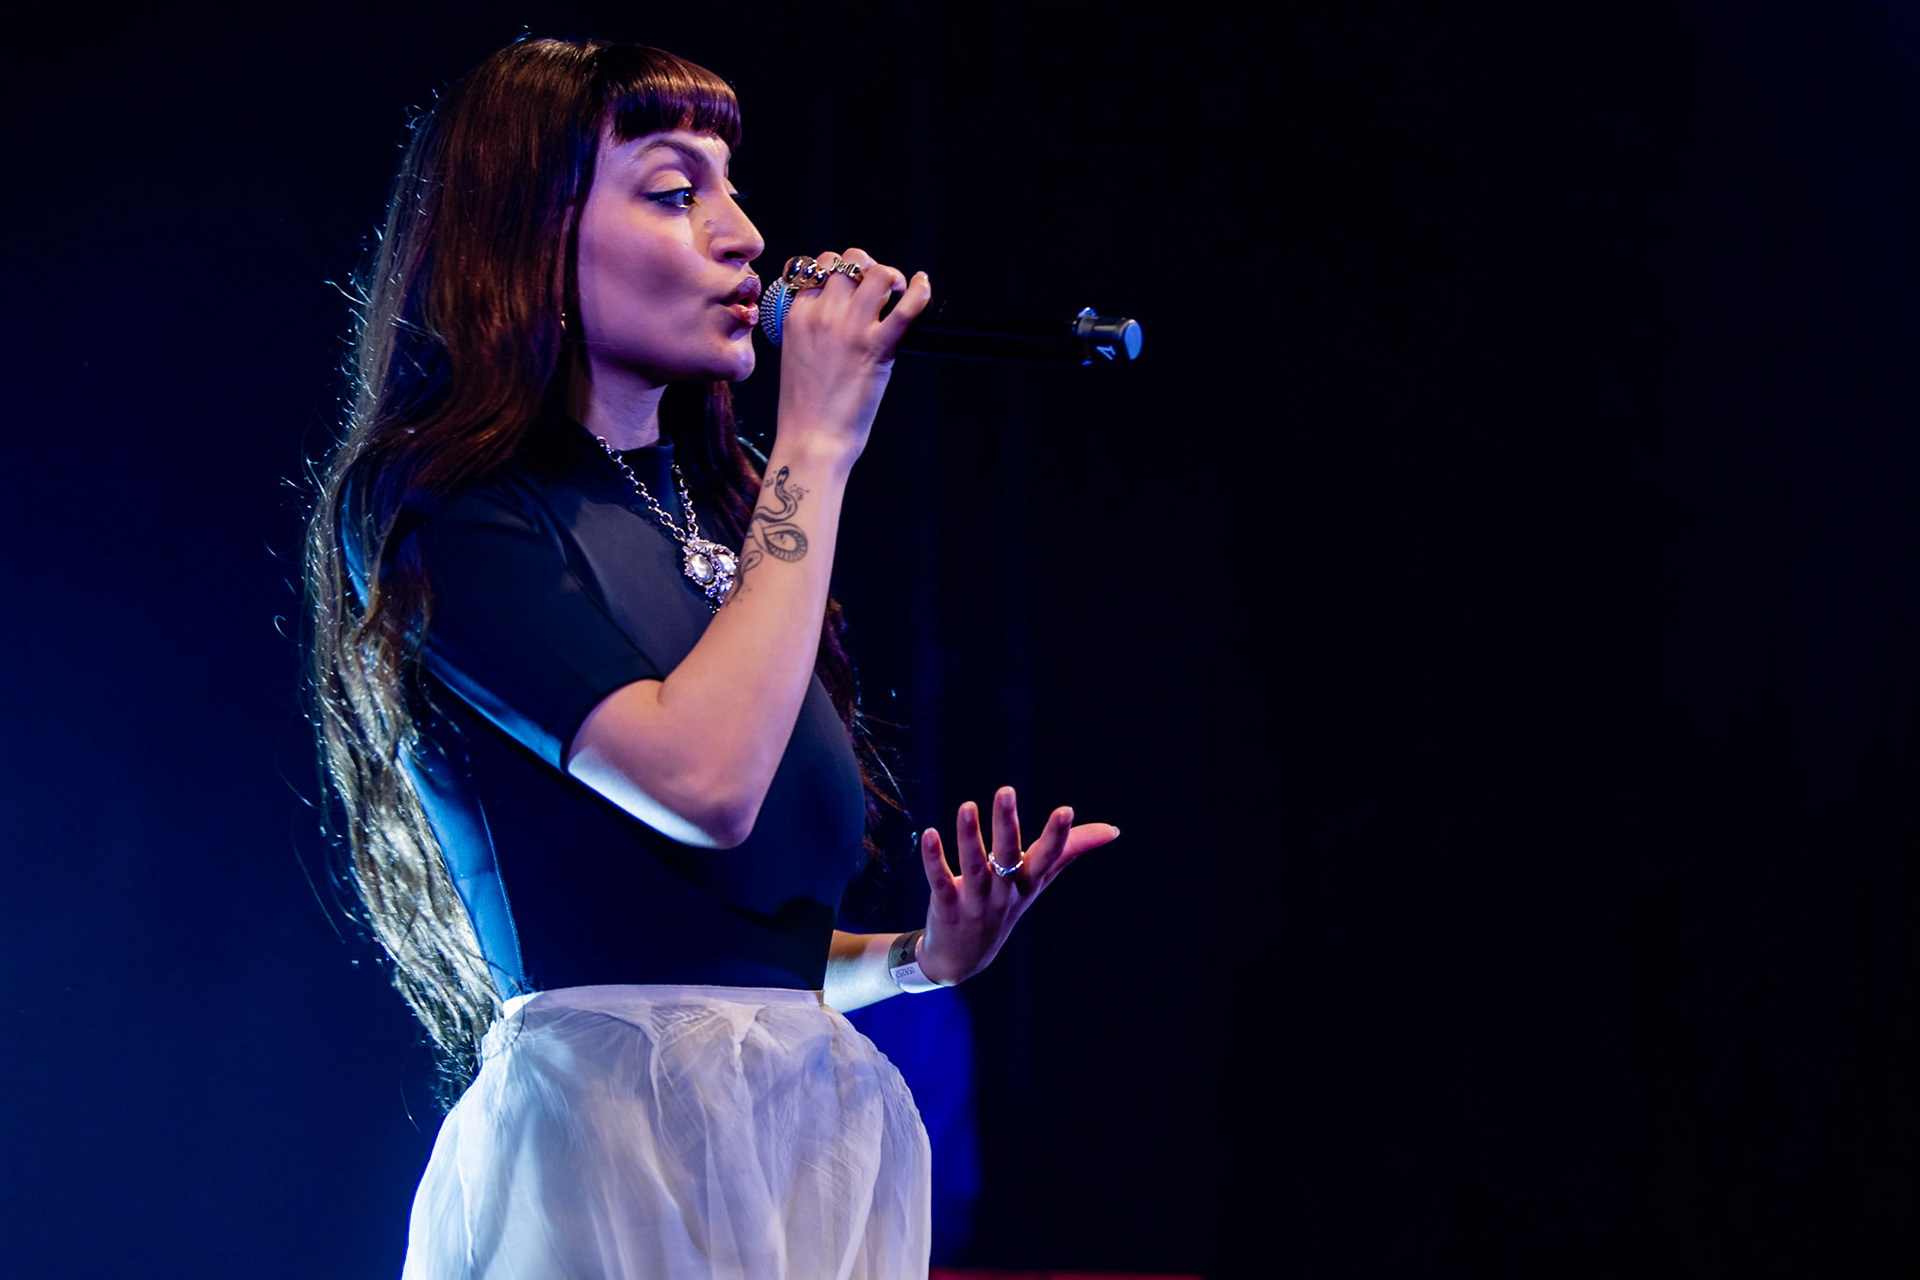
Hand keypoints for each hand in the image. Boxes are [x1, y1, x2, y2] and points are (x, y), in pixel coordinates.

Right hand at [774, 248, 931, 465]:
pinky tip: (923, 287)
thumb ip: (810, 327)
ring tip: (897, 292)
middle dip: (866, 266)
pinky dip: (920, 291)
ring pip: (877, 273)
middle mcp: (822, 315)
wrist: (811, 439)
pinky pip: (906, 308)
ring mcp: (850, 329)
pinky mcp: (876, 348)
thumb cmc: (804, 407)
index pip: (815, 266)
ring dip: (891, 276)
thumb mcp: (795, 353)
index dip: (837, 268)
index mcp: (797, 315)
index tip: (850, 284)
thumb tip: (837, 312)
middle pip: (848, 260)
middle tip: (878, 287)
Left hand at [916, 785, 1119, 984]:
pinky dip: (935, 859)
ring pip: (974, 866)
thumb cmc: (1005, 905)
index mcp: (1028, 881)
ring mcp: (976, 901)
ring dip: (970, 836)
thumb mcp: (1038, 880)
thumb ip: (1069, 850)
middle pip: (1008, 855)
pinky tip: (929, 834)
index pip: (1048, 857)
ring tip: (967, 806)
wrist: (963, 958)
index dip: (1058, 835)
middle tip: (1006, 790)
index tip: (1066, 810)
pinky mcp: (947, 906)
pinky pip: (941, 881)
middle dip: (1007, 824)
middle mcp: (1005, 891)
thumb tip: (1113, 830)